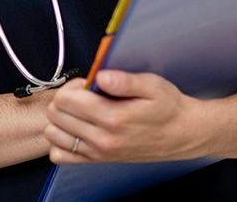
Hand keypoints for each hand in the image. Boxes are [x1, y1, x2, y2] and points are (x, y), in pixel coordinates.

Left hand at [43, 70, 212, 164]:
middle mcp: (102, 139)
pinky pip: (61, 156)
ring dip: (61, 118)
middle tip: (84, 93)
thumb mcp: (152, 85)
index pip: (67, 100)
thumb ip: (124, 80)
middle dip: (65, 98)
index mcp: (113, 117)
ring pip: (54, 135)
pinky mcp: (98, 160)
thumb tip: (100, 76)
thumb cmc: (168, 107)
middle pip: (56, 115)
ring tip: (79, 109)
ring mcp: (98, 153)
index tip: (86, 83)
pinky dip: (61, 140)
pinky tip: (76, 127)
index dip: (72, 85)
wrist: (183, 134)